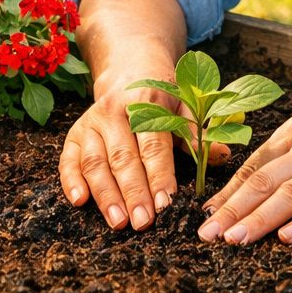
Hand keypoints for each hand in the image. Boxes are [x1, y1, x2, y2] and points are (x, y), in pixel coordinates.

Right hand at [58, 84, 231, 231]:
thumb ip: (199, 133)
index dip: (159, 175)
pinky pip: (68, 159)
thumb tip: (222, 155)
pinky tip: (78, 201)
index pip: (153, 144)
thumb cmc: (164, 96)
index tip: (166, 204)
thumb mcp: (186, 105)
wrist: (131, 70)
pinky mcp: (75, 133)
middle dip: (133, 192)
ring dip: (105, 195)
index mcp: (146, 100)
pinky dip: (71, 180)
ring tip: (118, 222)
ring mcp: (90, 122)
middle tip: (143, 222)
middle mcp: (113, 110)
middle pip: (122, 157)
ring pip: (95, 162)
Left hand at [196, 102, 291, 244]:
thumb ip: (286, 154)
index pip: (254, 165)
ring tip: (236, 239)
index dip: (228, 192)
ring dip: (260, 219)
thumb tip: (249, 184)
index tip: (206, 214)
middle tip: (208, 234)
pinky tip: (287, 238)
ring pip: (291, 195)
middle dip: (232, 210)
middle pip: (264, 181)